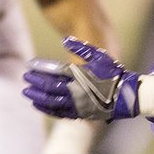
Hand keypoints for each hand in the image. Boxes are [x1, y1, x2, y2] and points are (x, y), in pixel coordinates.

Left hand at [22, 37, 139, 120]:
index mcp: (83, 75)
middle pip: (50, 87)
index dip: (41, 68)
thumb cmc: (114, 73)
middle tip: (26, 77)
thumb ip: (82, 48)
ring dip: (37, 96)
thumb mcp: (101, 56)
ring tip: (27, 92)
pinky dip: (46, 108)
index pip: (56, 70)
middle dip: (36, 81)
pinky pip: (59, 113)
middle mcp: (79, 91)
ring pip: (52, 102)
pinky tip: (37, 104)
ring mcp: (79, 104)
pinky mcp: (81, 114)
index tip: (30, 64)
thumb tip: (65, 40)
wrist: (128, 95)